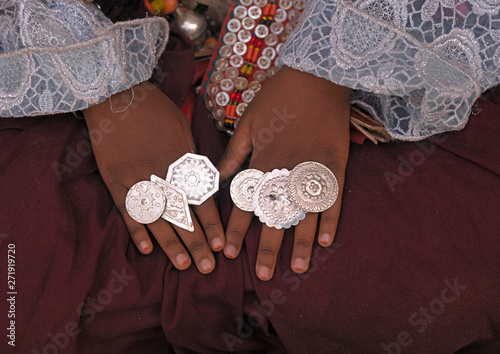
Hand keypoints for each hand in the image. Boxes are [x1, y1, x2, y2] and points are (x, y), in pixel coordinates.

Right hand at [84, 81, 223, 273]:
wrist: (117, 94)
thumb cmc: (156, 110)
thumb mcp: (183, 130)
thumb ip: (192, 160)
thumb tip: (204, 184)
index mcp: (182, 161)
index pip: (201, 200)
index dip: (211, 224)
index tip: (220, 246)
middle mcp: (162, 173)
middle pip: (182, 214)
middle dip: (195, 242)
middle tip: (206, 267)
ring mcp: (137, 178)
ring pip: (157, 217)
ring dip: (170, 243)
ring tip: (182, 264)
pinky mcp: (115, 179)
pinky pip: (128, 209)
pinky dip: (136, 229)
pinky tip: (146, 249)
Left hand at [218, 66, 351, 280]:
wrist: (316, 77)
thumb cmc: (277, 98)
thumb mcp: (247, 122)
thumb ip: (235, 153)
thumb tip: (221, 178)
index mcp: (263, 161)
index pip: (246, 204)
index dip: (238, 230)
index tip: (230, 253)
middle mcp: (286, 172)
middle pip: (275, 216)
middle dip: (268, 247)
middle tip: (264, 275)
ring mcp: (312, 170)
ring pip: (305, 213)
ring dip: (301, 242)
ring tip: (298, 268)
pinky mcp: (334, 165)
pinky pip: (332, 197)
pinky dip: (330, 219)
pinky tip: (326, 241)